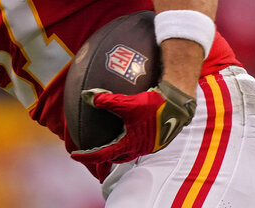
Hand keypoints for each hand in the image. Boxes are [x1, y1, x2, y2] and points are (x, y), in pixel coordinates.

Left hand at [70, 80, 196, 163]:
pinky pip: (139, 142)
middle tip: (93, 150)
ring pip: (129, 151)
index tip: (75, 155)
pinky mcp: (157, 138)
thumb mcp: (128, 102)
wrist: (179, 104)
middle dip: (104, 156)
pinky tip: (130, 126)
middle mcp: (140, 148)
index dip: (88, 156)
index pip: (103, 155)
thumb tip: (87, 96)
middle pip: (117, 157)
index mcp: (130, 144)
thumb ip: (106, 100)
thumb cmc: (154, 105)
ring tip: (111, 140)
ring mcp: (150, 144)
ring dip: (118, 148)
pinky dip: (130, 138)